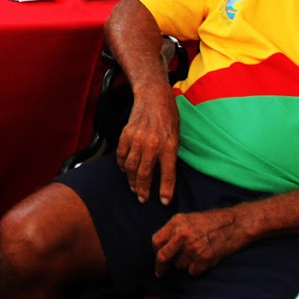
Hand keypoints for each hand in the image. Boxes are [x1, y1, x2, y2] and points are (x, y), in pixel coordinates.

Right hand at [116, 80, 179, 204]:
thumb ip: (170, 155)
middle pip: (145, 173)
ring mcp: (137, 139)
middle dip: (143, 189)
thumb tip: (164, 175)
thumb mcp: (176, 137)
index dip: (166, 190)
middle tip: (142, 198)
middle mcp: (153, 144)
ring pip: (131, 167)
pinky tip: (126, 170)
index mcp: (170, 146)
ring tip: (133, 188)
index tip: (163, 201)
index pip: (168, 173)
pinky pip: (122, 155)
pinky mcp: (126, 134)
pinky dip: (123, 165)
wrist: (154, 97)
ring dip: (132, 180)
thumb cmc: (169, 118)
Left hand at [153, 206, 252, 276]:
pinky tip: (202, 261)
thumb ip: (174, 231)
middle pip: (163, 257)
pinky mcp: (205, 259)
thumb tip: (161, 247)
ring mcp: (193, 248)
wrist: (236, 224)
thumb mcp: (188, 218)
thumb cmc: (212, 221)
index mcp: (176, 223)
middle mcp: (182, 235)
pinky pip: (192, 272)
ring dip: (184, 265)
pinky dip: (195, 270)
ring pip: (179, 266)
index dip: (156, 251)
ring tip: (195, 255)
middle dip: (161, 267)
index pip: (156, 241)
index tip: (158, 257)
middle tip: (161, 273)